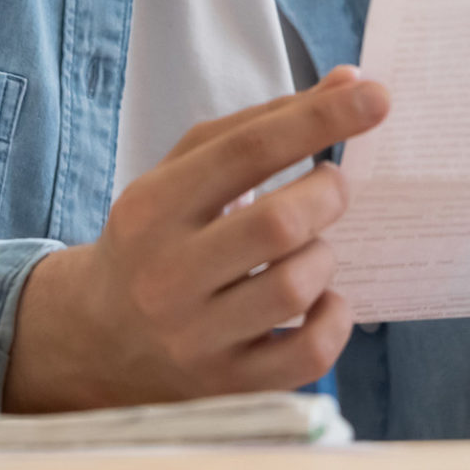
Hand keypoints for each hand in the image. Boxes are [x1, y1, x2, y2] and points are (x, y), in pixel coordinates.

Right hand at [3, 66, 389, 411]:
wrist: (94, 338)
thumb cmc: (156, 238)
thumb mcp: (184, 172)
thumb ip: (261, 125)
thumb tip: (351, 83)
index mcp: (154, 207)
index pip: (248, 150)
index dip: (319, 118)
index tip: (375, 96)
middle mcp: (168, 275)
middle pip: (280, 224)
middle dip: (327, 192)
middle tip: (332, 184)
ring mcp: (196, 338)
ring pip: (297, 287)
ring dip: (324, 256)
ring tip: (309, 248)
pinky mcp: (228, 386)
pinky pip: (310, 353)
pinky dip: (334, 317)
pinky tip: (321, 298)